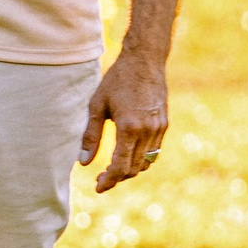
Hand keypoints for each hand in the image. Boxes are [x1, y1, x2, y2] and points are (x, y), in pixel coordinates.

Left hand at [81, 48, 168, 192]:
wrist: (144, 61)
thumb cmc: (116, 80)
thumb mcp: (97, 106)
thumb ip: (91, 136)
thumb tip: (84, 163)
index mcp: (129, 128)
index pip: (120, 166)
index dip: (109, 180)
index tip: (98, 187)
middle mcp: (147, 131)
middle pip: (133, 168)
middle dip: (117, 178)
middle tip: (101, 178)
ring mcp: (159, 129)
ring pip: (146, 163)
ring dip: (130, 170)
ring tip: (112, 169)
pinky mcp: (164, 125)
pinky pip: (154, 152)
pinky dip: (141, 159)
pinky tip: (128, 155)